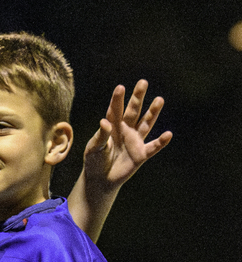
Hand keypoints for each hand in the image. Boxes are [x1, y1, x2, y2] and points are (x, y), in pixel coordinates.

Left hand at [82, 81, 169, 195]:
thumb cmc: (94, 161)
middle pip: (133, 111)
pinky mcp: (141, 154)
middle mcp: (125, 130)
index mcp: (111, 127)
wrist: (100, 179)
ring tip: (159, 99)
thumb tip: (105, 122)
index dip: (117, 99)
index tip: (120, 87)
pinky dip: (161, 142)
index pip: (114, 110)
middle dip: (138, 97)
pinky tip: (168, 134)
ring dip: (152, 113)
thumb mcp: (93, 148)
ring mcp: (134, 141)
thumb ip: (101, 136)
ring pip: (146, 124)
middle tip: (143, 82)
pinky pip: (153, 147)